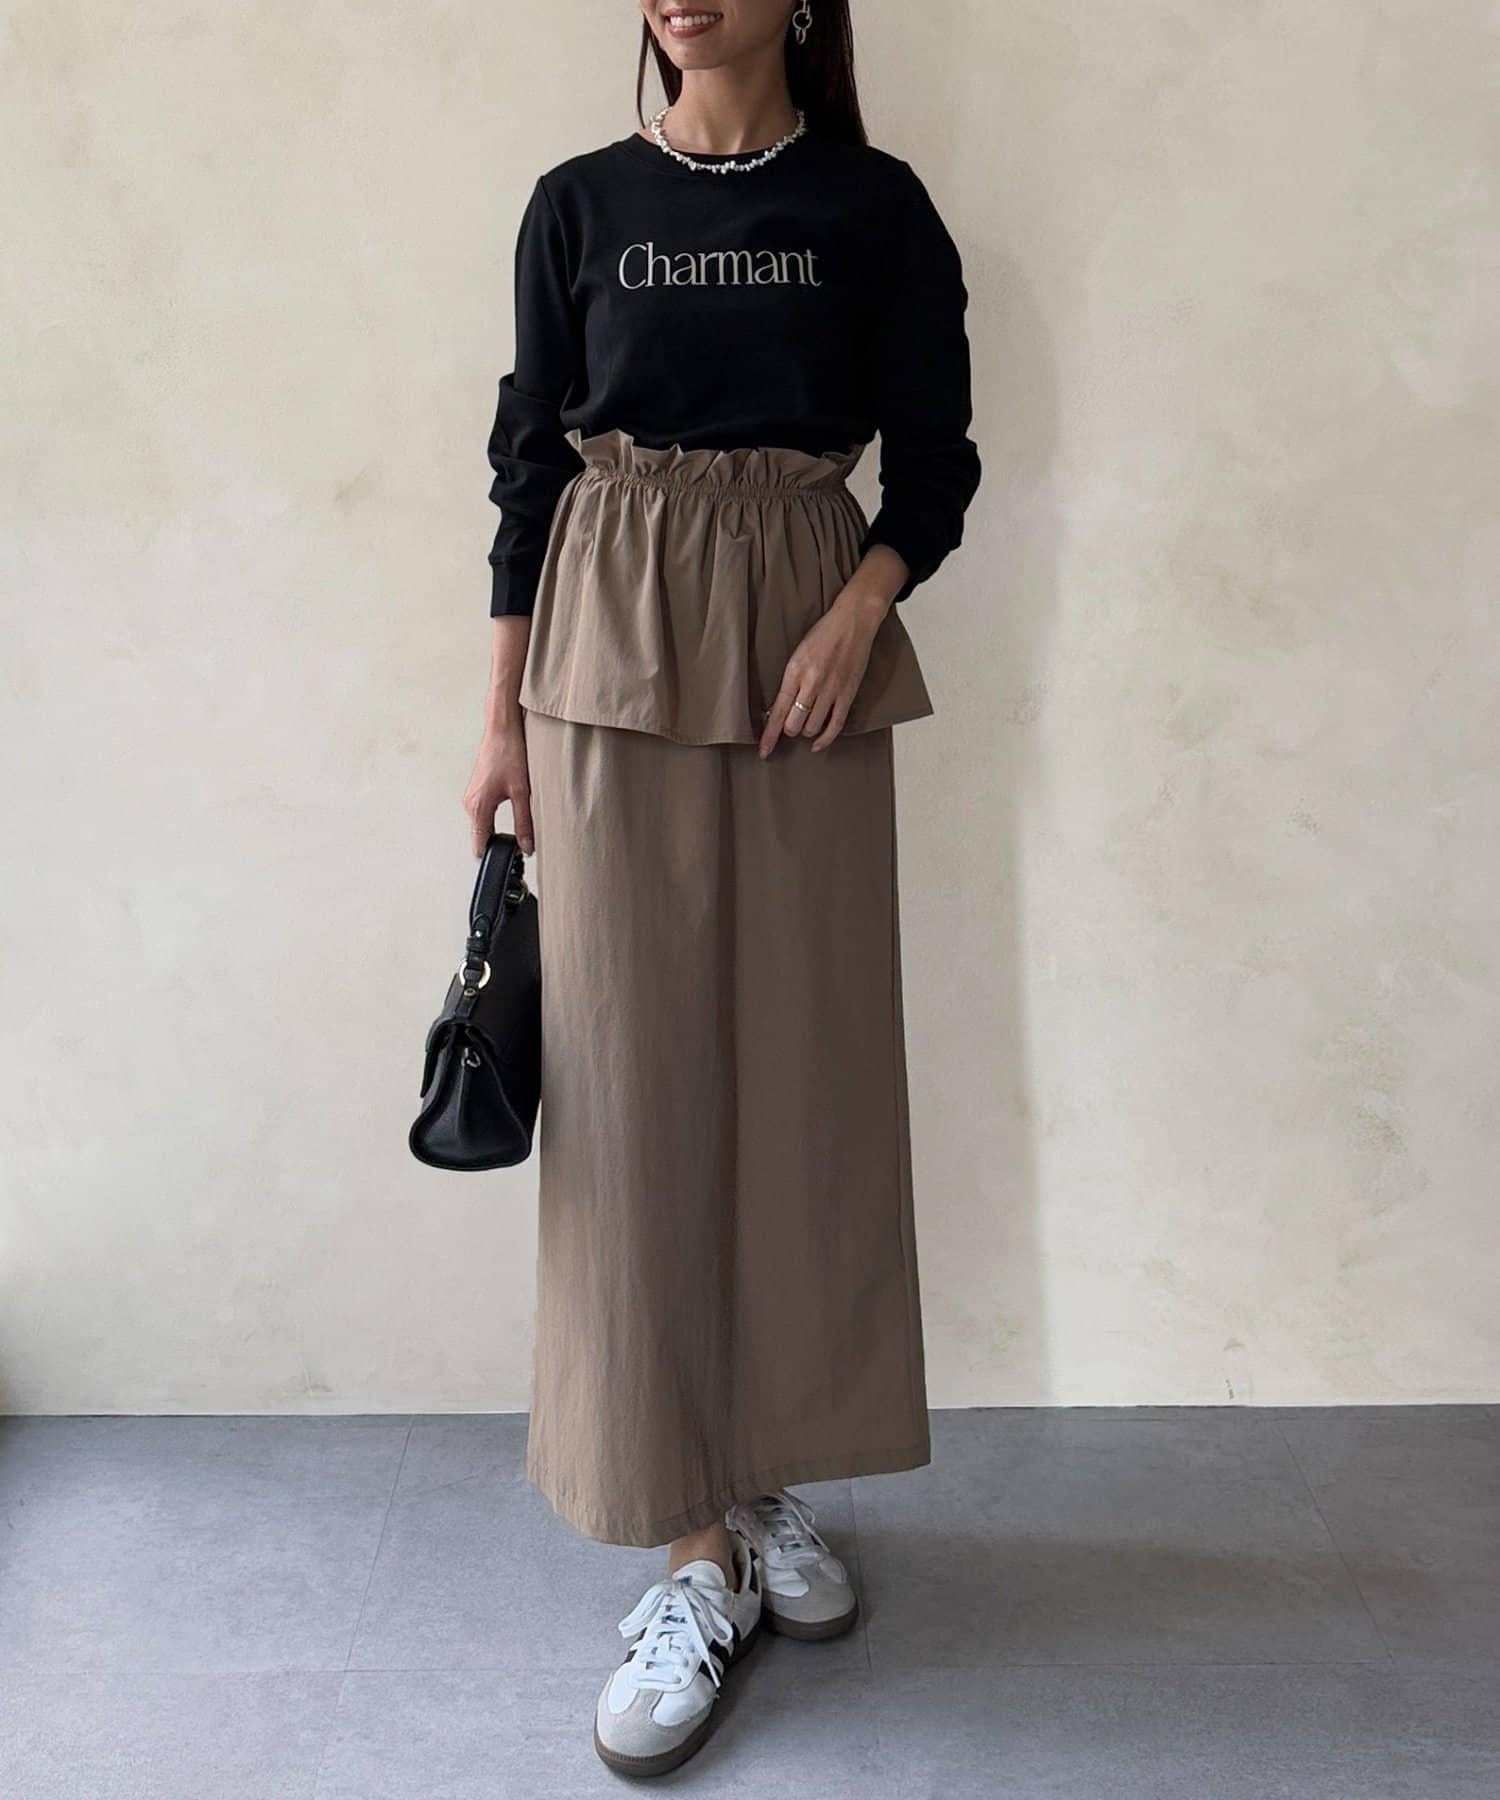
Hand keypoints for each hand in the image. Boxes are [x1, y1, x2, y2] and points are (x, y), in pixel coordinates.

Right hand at [463, 717, 532, 856]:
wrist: (502, 728)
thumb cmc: (510, 754)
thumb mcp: (523, 792)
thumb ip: (524, 823)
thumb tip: (527, 847)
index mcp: (478, 807)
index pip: (480, 845)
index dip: (494, 856)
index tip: (509, 861)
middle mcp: (470, 804)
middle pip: (481, 837)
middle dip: (499, 844)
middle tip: (520, 846)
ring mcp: (472, 797)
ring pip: (483, 825)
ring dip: (498, 830)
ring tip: (518, 829)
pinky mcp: (477, 790)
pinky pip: (484, 813)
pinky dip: (495, 818)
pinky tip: (512, 810)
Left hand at [758, 583, 892, 756]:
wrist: (852, 622)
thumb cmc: (823, 636)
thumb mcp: (797, 656)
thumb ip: (789, 682)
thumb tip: (777, 709)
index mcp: (794, 672)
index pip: (777, 712)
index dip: (770, 735)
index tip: (764, 751)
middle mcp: (811, 683)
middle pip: (794, 724)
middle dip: (790, 729)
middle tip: (791, 723)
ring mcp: (831, 690)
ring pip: (812, 727)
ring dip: (806, 731)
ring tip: (806, 723)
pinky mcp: (848, 693)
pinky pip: (835, 725)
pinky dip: (825, 739)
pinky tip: (817, 743)